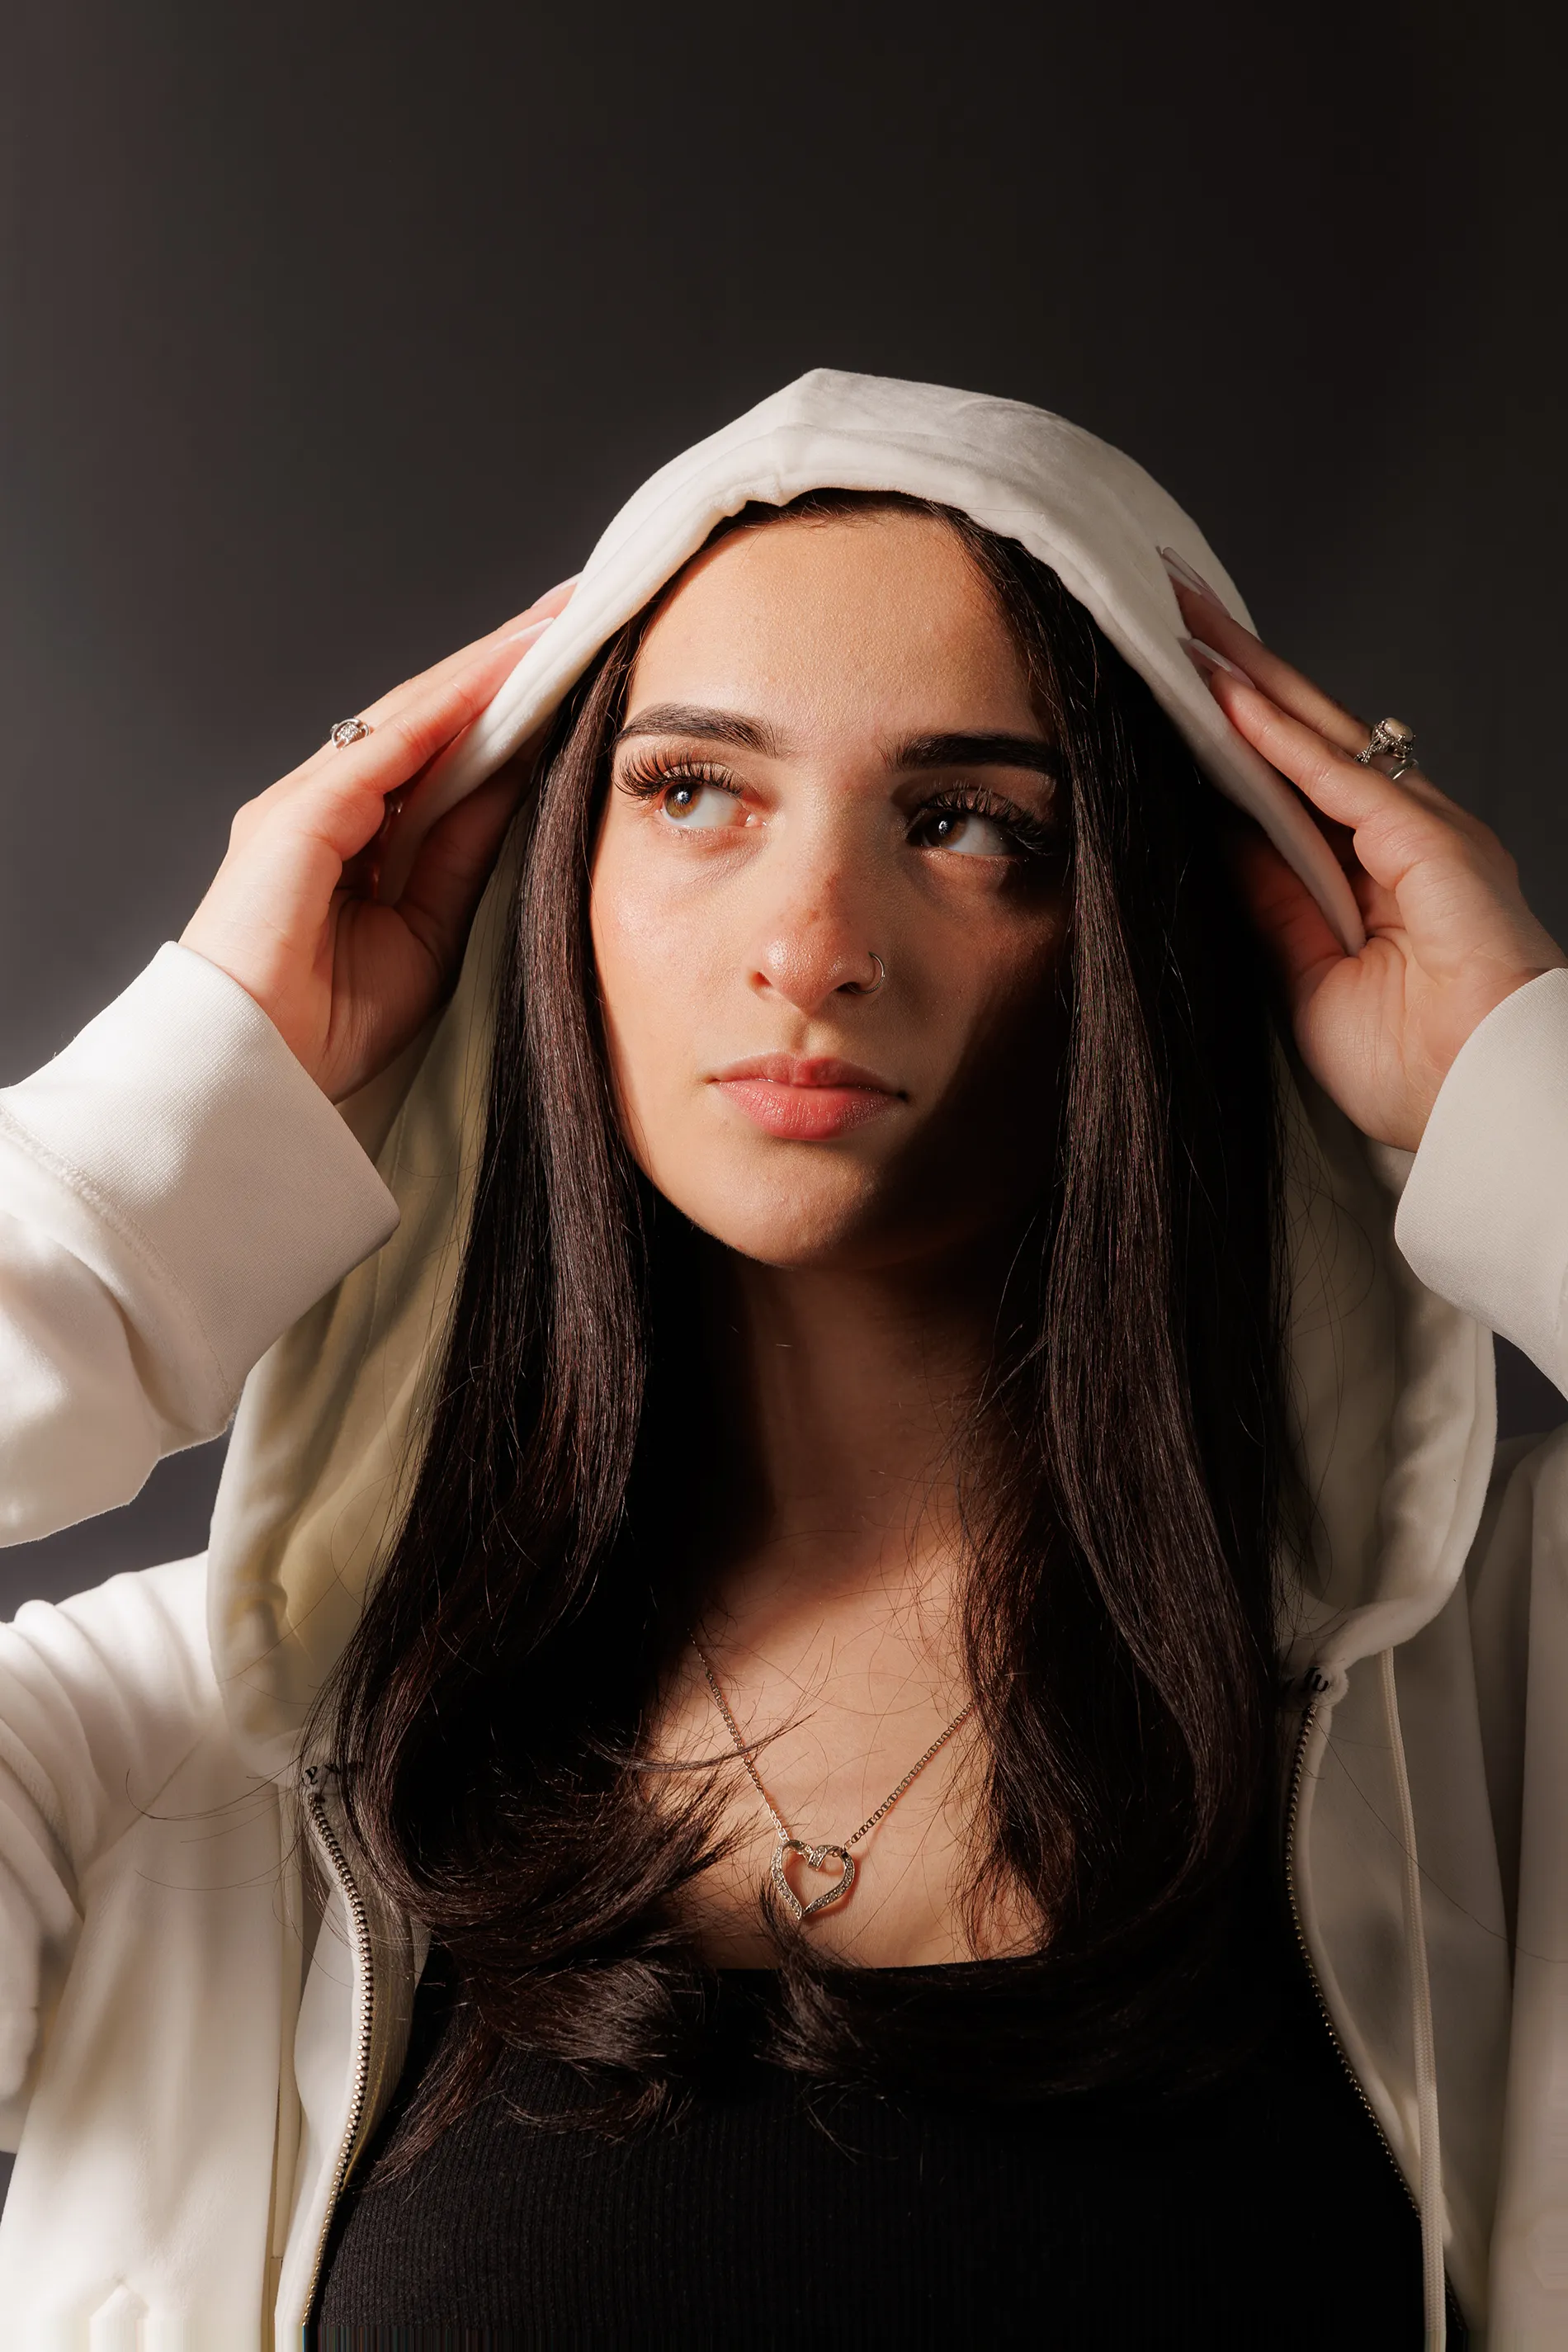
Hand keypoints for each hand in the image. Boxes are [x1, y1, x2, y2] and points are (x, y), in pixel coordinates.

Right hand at [181, 581, 572, 1101]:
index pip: (443, 751)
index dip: (506, 708)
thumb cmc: (326, 1027)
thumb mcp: (428, 930)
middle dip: (503, 664)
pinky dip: (454, 704)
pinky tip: (508, 670)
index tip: (571, 666)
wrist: (256, 1076)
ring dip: (489, 665)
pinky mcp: (300, 812)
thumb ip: (462, 853)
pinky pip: (393, 745)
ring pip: (416, 713)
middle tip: (575, 609)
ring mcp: (307, 799)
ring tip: (557, 621)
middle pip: (431, 715)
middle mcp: (326, 801)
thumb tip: (518, 782)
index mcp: (353, 835)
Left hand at [1168, 562, 1564, 1151]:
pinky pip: (1337, 777)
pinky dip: (1277, 738)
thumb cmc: (1413, 1066)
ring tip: (1184, 625)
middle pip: (1300, 736)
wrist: (1478, 1106)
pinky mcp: (1430, 842)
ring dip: (1248, 681)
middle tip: (1171, 611)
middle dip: (1236, 674)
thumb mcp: (1304, 977)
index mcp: (1372, 872)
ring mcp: (1419, 832)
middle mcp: (1399, 837)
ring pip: (1317, 736)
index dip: (1234, 729)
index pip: (1287, 780)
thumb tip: (1214, 836)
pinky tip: (1227, 699)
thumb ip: (1267, 902)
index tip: (1174, 684)